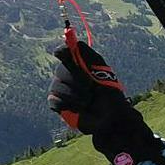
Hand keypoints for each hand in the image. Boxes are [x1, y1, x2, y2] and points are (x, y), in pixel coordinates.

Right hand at [47, 37, 164, 164]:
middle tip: (90, 88)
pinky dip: (66, 103)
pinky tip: (78, 107)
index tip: (62, 53)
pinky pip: (54, 99)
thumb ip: (87, 56)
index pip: (65, 52)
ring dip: (75, 94)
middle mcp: (69, 75)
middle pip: (62, 69)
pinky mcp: (58, 104)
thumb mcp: (102, 72)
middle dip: (77, 79)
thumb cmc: (110, 96)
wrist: (111, 121)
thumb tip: (72, 43)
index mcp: (80, 64)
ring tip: (87, 101)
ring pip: (58, 85)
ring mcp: (62, 89)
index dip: (63, 52)